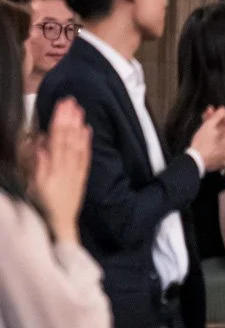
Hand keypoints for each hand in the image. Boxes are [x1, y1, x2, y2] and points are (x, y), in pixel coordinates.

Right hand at [31, 97, 91, 241]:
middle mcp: (66, 167)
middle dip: (70, 119)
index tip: (61, 106)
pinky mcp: (81, 177)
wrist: (60, 226)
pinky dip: (87, 142)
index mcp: (53, 168)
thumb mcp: (34, 185)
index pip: (57, 140)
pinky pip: (86, 156)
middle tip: (71, 101)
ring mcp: (76, 171)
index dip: (59, 121)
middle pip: (68, 139)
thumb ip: (37, 164)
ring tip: (80, 110)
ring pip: (78, 145)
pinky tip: (88, 130)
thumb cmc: (43, 206)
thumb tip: (40, 144)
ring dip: (79, 126)